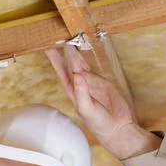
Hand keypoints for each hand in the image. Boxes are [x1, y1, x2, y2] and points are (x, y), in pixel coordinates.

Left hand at [45, 46, 160, 159]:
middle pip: (69, 65)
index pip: (61, 72)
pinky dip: (87, 59)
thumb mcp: (88, 109)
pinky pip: (92, 68)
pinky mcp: (102, 82)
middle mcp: (79, 85)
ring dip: (75, 53)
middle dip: (62, 52)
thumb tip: (78, 75)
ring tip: (69, 39)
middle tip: (57, 37)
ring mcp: (91, 82)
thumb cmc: (98, 123)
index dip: (55, 60)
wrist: (117, 128)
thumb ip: (82, 93)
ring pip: (80, 64)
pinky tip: (82, 51)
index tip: (48, 48)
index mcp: (72, 91)